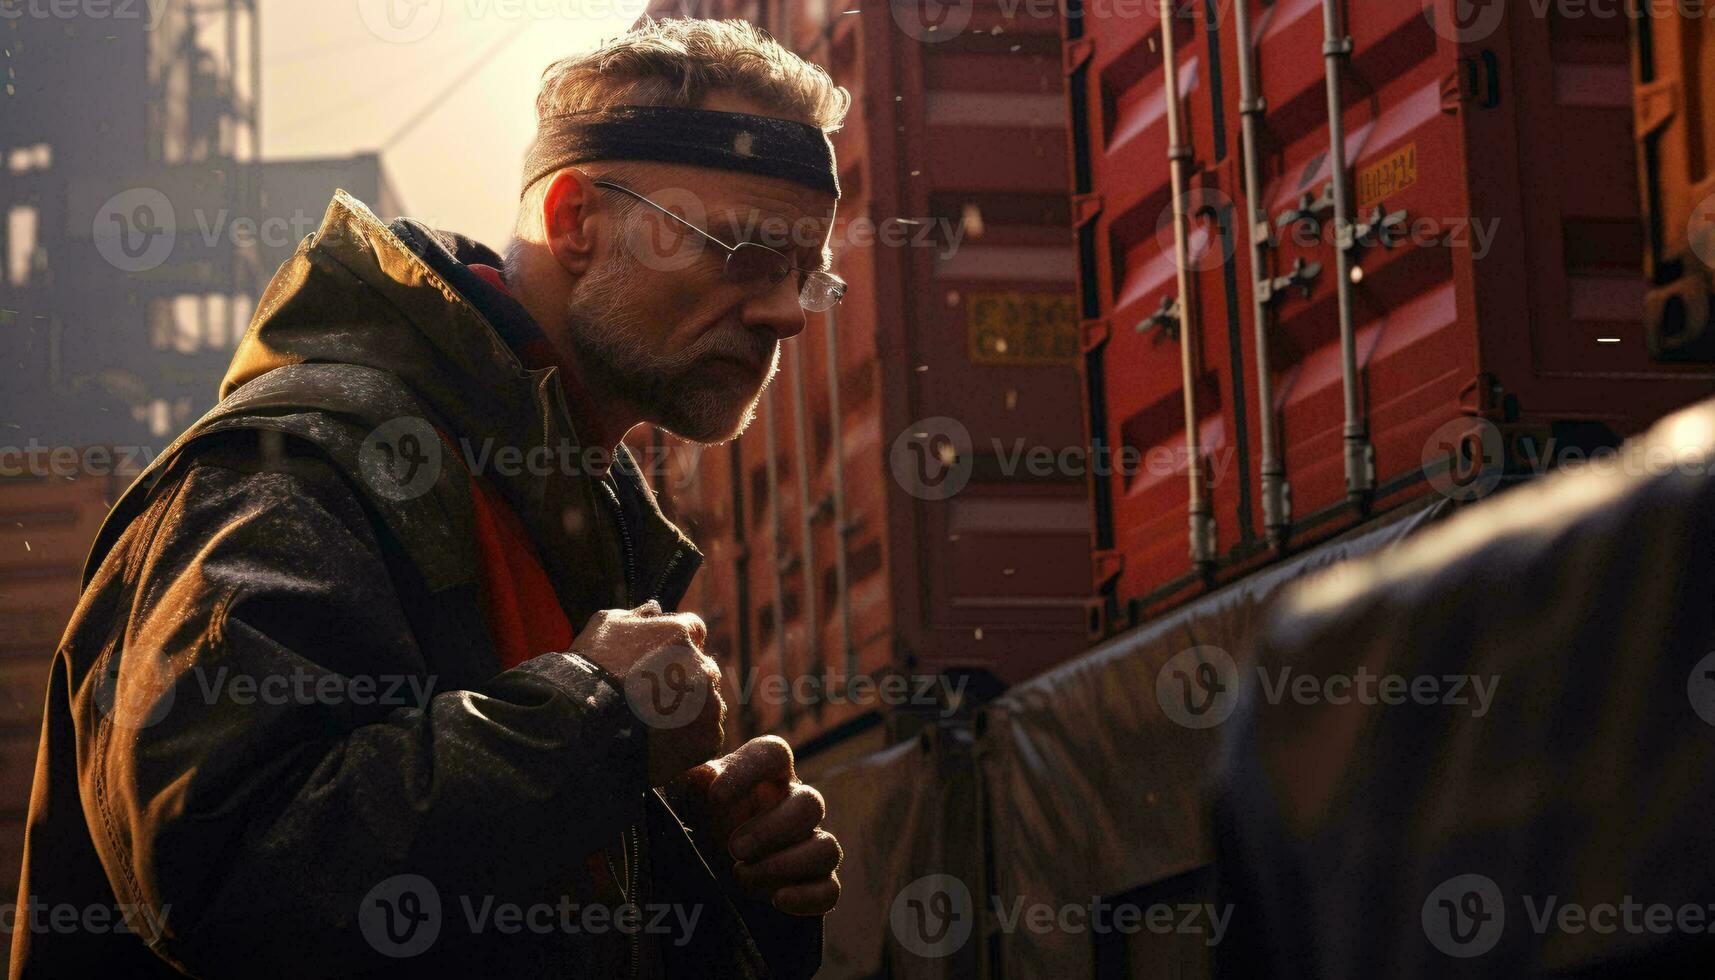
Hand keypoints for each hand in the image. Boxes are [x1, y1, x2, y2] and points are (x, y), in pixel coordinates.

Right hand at [570, 601, 724, 785]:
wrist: (585, 721)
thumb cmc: (591, 669)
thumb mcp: (605, 626)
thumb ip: (636, 615)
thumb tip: (653, 609)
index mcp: (681, 633)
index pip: (694, 632)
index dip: (677, 646)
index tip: (661, 661)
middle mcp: (702, 664)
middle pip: (703, 669)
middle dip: (685, 678)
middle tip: (656, 696)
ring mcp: (708, 702)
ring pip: (707, 703)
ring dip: (689, 708)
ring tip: (657, 723)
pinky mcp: (709, 735)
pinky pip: (707, 735)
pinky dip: (691, 738)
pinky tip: (664, 742)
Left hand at [679, 736, 841, 915]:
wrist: (706, 868)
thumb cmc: (701, 821)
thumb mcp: (690, 799)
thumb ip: (696, 782)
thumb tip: (705, 776)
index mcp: (766, 775)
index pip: (773, 754)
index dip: (748, 771)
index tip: (715, 796)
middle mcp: (794, 805)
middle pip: (811, 804)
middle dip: (771, 829)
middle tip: (733, 848)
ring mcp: (809, 845)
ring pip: (827, 848)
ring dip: (785, 865)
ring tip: (742, 875)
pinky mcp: (814, 883)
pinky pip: (830, 890)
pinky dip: (807, 897)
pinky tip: (777, 900)